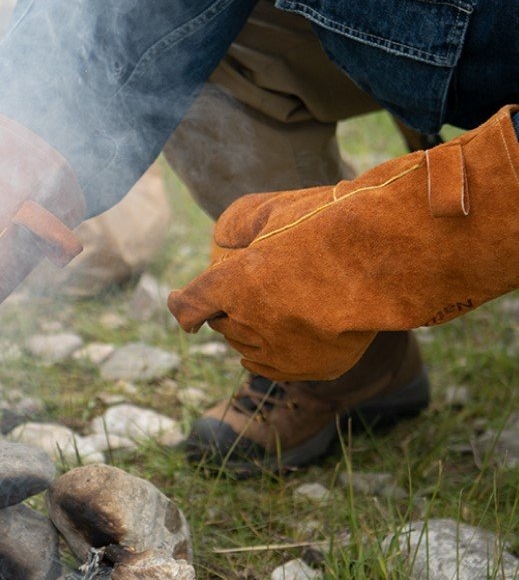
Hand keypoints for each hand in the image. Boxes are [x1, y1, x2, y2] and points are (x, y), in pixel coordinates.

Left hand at [168, 105, 518, 380]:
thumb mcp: (274, 209)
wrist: (393, 255)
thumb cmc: (332, 223)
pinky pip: (275, 366)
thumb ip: (236, 227)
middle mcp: (251, 325)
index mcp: (235, 285)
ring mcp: (282, 352)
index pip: (190, 306)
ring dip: (254, 329)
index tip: (184, 307)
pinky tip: (293, 331)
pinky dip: (276, 351)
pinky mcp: (311, 370)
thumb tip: (221, 242)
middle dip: (231, 308)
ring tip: (286, 303)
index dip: (185, 306)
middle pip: (222, 325)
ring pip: (247, 348)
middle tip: (259, 286)